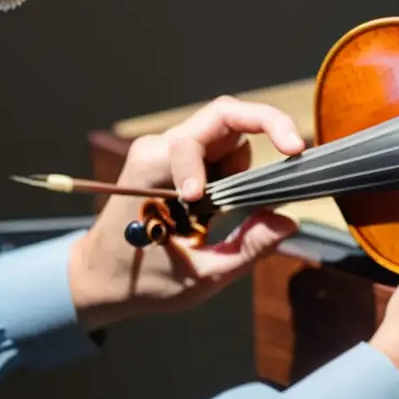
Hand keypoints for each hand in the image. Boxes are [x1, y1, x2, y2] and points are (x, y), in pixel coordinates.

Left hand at [68, 96, 305, 329]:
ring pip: (228, 137)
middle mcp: (160, 149)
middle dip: (266, 127)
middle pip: (225, 118)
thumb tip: (287, 223)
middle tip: (297, 151)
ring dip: (244, 168)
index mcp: (153, 170)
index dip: (229, 158)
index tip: (233, 194)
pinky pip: (220, 152)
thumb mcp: (200, 276)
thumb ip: (247, 249)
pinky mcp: (178, 160)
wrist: (102, 278)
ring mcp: (169, 151)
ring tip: (223, 214)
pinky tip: (219, 209)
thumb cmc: (140, 280)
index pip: (198, 137)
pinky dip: (235, 175)